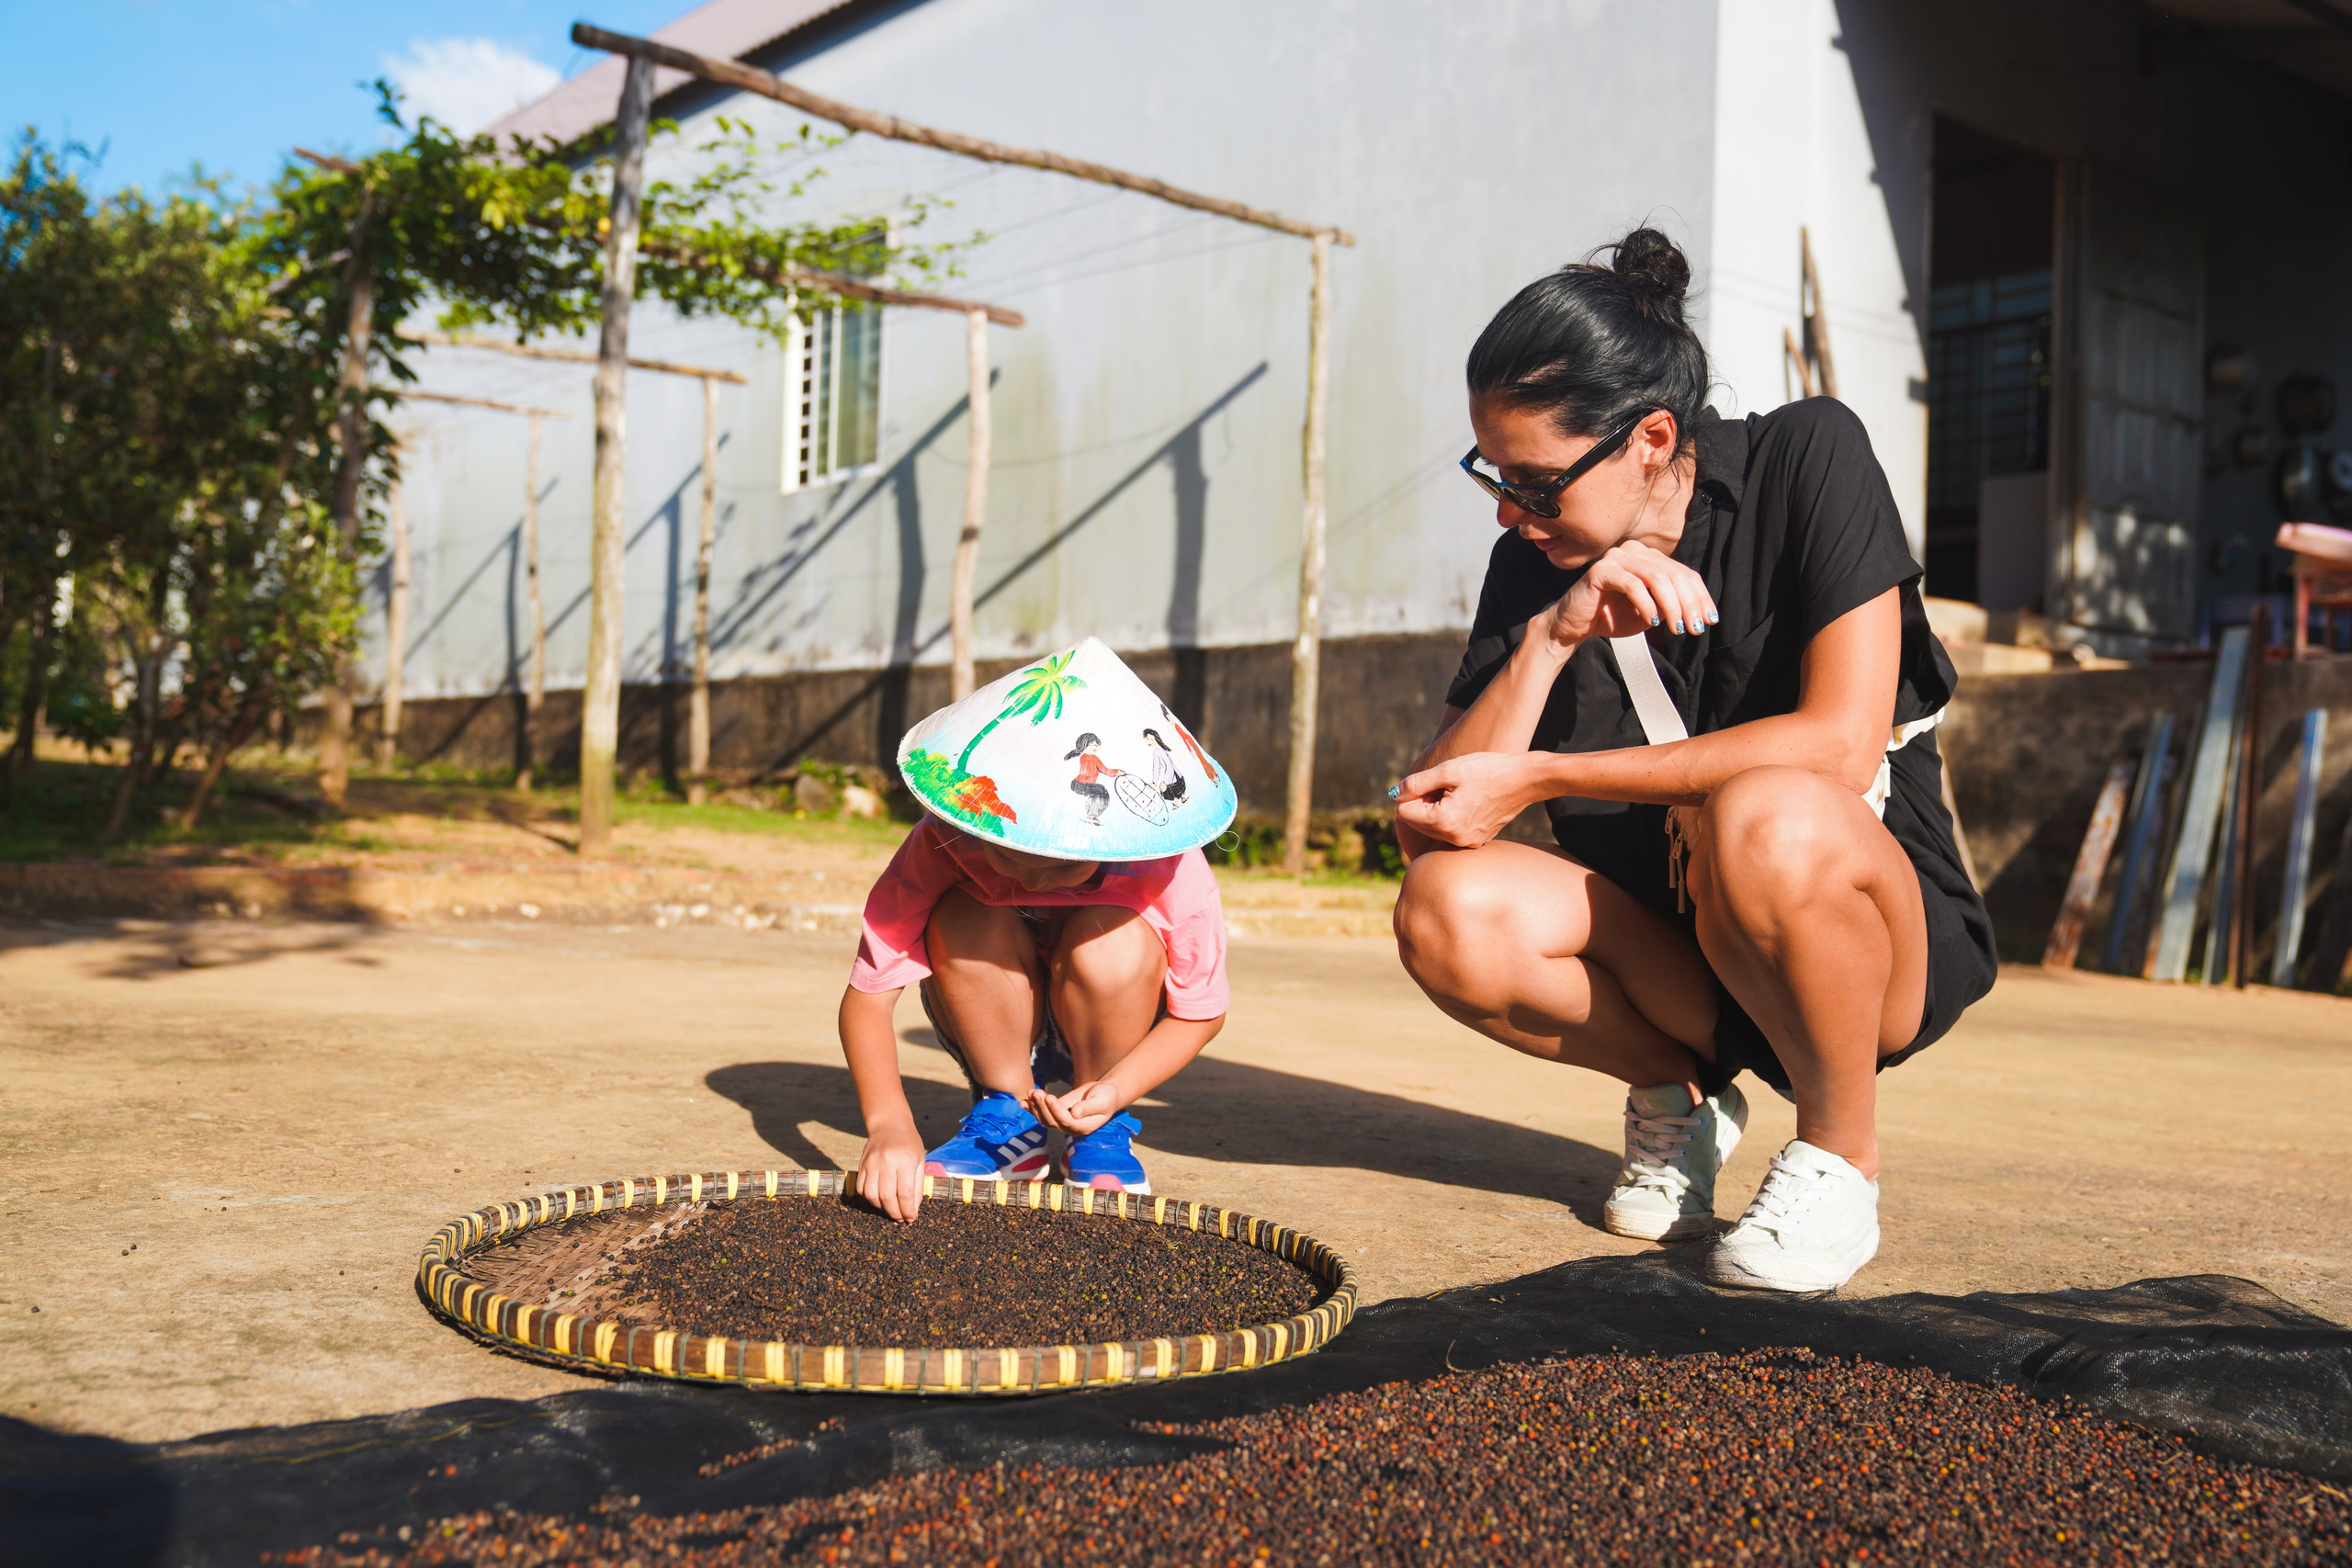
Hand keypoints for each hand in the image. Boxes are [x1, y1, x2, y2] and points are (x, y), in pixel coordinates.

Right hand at [856, 1122, 926, 1221]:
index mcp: (906, 1160)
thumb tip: (913, 1210)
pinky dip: (869, 1199)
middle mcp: (887, 1161)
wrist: (889, 1125)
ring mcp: (872, 1163)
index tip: (911, 1218)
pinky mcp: (862, 1164)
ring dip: (881, 1208)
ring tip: (890, 1209)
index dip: (908, 1210)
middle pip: (887, 1197)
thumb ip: (917, 1186)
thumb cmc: (909, 1144)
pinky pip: (861, 1188)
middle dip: (895, 1213)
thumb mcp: (920, 1161)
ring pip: (872, 1195)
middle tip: (901, 1218)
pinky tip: (879, 1199)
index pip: (905, 1193)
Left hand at [1029, 1079, 1123, 1135]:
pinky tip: (1023, 1100)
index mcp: (1083, 1127)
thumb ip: (1089, 1108)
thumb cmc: (1106, 1097)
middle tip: (1037, 1092)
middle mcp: (1071, 1128)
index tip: (1049, 1097)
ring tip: (1031, 1092)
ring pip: (1044, 1119)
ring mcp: (1062, 1121)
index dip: (1056, 1111)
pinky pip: (1042, 1113)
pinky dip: (1032, 1107)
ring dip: (1035, 1107)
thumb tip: (1074, 1113)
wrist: (1104, 1094)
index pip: (1066, 1121)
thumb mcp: (1102, 1101)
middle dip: (1042, 1107)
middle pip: (1052, 1121)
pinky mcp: (1057, 1112)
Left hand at [1391, 751, 1546, 848]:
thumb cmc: (1487, 770)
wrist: (1525, 779)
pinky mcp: (1475, 841)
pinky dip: (1451, 815)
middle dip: (1423, 802)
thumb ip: (1416, 783)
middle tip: (1446, 785)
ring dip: (1436, 809)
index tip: (1429, 781)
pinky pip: (1450, 830)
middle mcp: (1454, 839)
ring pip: (1433, 826)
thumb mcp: (1448, 770)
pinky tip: (1469, 800)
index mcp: (1444, 822)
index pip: (1404, 812)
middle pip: (1417, 821)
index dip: (1411, 793)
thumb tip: (1395, 794)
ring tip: (1460, 792)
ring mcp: (1466, 842)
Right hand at [1534, 539, 1717, 650]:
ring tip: (1676, 628)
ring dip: (1671, 605)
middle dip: (1689, 604)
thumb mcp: (1650, 612)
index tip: (1710, 620)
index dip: (1700, 597)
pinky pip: (1632, 585)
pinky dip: (1647, 605)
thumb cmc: (1611, 617)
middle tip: (1694, 628)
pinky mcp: (1602, 570)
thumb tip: (1701, 613)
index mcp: (1649, 557)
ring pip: (1657, 578)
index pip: (1684, 574)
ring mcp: (1617, 557)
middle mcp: (1635, 551)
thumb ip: (1671, 606)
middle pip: (1674, 575)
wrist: (1573, 625)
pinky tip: (1653, 622)